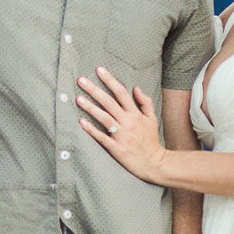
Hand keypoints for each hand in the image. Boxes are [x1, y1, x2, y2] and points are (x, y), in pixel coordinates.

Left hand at [75, 67, 170, 182]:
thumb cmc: (151, 141)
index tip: (99, 70)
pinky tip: (81, 122)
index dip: (110, 80)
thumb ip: (145, 102)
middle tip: (81, 80)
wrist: (155, 163)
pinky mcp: (116, 148)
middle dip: (95, 90)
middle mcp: (128, 122)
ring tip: (78, 98)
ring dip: (91, 108)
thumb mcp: (152, 119)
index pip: (121, 93)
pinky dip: (92, 129)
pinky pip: (102, 137)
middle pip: (109, 102)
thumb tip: (135, 88)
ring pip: (104, 118)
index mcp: (136, 114)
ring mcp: (121, 135)